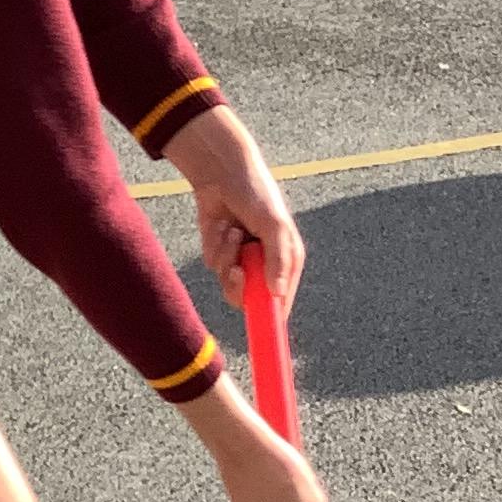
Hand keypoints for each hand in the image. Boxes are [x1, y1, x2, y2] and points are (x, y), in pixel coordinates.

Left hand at [164, 102, 301, 309]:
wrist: (223, 173)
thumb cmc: (257, 194)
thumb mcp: (274, 225)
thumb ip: (278, 259)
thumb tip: (277, 293)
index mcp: (287, 261)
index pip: (281, 300)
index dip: (272, 315)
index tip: (263, 328)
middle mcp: (265, 265)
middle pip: (250, 299)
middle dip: (240, 284)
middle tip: (237, 267)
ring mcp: (241, 260)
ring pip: (228, 283)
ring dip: (228, 256)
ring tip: (234, 230)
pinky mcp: (220, 253)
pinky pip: (214, 264)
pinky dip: (216, 246)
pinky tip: (222, 226)